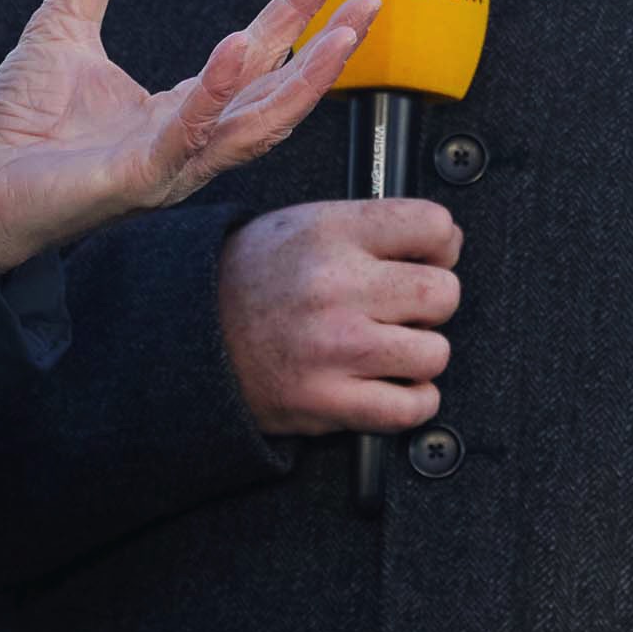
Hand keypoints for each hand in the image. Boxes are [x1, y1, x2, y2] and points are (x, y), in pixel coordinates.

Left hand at [0, 0, 377, 274]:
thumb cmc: (16, 123)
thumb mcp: (63, 26)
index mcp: (181, 110)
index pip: (256, 57)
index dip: (295, 13)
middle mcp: (189, 142)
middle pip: (276, 92)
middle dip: (329, 50)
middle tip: (370, 1)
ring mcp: (170, 164)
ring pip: (257, 124)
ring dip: (303, 78)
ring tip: (338, 31)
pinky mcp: (138, 177)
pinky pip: (189, 136)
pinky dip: (217, 94)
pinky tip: (237, 49)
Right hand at [218, 199, 462, 438]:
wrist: (187, 336)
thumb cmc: (251, 280)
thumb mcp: (304, 224)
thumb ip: (372, 228)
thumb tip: (445, 241)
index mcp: (330, 232)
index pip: (434, 226)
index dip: (439, 245)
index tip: (425, 259)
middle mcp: (335, 287)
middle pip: (443, 293)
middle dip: (430, 302)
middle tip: (401, 308)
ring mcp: (334, 348)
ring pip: (435, 352)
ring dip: (419, 354)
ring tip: (387, 346)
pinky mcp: (328, 401)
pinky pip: (411, 407)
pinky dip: (412, 401)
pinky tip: (390, 384)